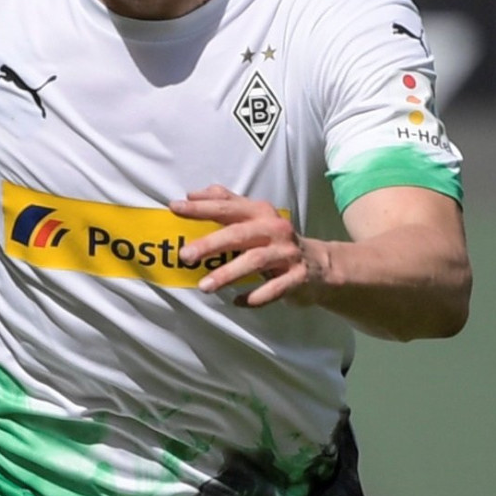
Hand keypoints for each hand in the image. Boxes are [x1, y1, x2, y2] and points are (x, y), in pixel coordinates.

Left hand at [176, 186, 323, 306]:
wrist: (320, 265)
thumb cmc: (276, 241)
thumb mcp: (255, 218)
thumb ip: (226, 204)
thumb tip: (191, 194)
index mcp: (261, 212)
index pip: (228, 206)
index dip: (202, 206)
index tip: (175, 207)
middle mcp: (274, 229)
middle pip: (239, 234)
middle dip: (211, 243)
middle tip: (185, 255)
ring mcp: (288, 253)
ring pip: (255, 261)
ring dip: (228, 274)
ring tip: (204, 286)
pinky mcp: (298, 276)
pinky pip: (274, 289)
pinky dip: (255, 297)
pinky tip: (237, 301)